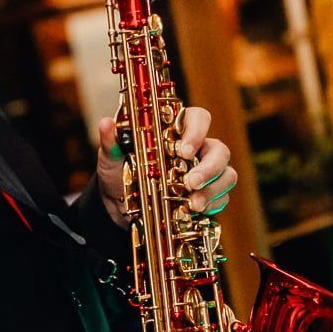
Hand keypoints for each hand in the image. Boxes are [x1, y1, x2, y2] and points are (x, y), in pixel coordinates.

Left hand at [95, 108, 237, 225]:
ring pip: (226, 174)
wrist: (119, 206)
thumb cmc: (120, 172)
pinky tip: (194, 212)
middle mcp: (198, 149)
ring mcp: (206, 172)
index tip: (183, 151)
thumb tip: (106, 124)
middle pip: (219, 150)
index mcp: (178, 130)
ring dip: (213, 189)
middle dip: (209, 167)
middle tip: (190, 182)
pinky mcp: (208, 195)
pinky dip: (211, 205)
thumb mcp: (112, 158)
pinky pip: (221, 198)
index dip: (196, 132)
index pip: (199, 119)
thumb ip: (112, 142)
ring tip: (193, 204)